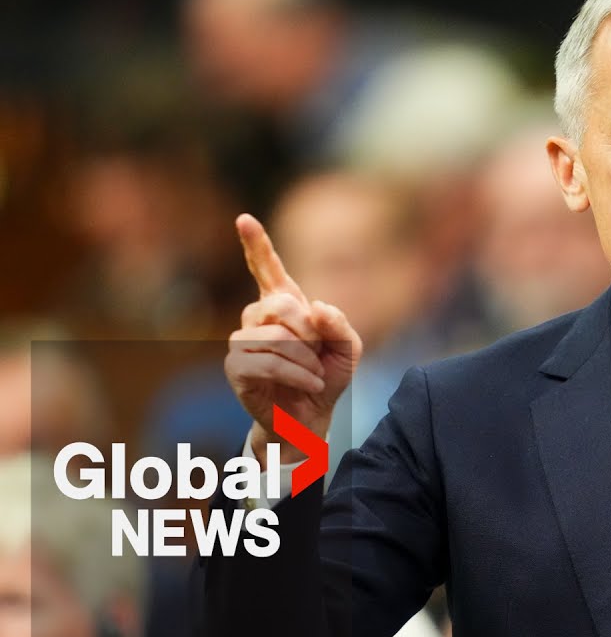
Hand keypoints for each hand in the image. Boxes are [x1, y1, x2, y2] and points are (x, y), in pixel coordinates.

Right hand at [225, 214, 361, 464]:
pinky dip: (294, 374)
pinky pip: (263, 361)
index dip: (256, 244)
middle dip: (308, 330)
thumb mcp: (348, 349)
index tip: (244, 218)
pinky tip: (310, 385)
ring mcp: (243, 342)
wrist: (312, 418)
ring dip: (304, 359)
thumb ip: (338, 324)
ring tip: (315, 375)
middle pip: (279, 304)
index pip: (267, 269)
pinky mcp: (237, 368)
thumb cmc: (327, 377)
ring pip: (273, 336)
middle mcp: (258, 318)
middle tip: (319, 352)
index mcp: (284, 305)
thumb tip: (314, 307)